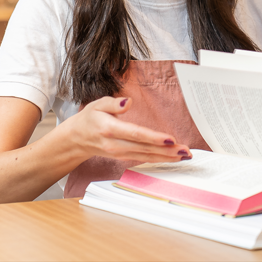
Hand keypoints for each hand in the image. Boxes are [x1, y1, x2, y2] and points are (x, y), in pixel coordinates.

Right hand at [62, 96, 192, 162]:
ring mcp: (119, 153)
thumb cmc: (89, 119)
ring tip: (184, 155)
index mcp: (109, 129)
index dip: (153, 138)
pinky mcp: (123, 157)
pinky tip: (172, 158)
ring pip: (146, 157)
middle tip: (185, 150)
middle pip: (144, 148)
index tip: (170, 139)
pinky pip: (143, 159)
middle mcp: (115, 144)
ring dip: (166, 157)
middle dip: (167, 151)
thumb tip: (127, 102)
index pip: (135, 134)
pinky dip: (159, 159)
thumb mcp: (96, 105)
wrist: (75, 139)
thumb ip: (112, 103)